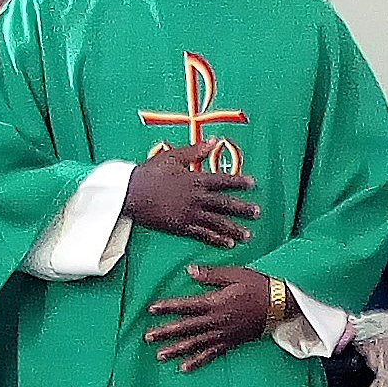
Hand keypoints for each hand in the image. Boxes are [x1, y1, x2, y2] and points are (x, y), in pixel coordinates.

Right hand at [123, 142, 259, 247]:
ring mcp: (189, 214)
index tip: (253, 184)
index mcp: (195, 179)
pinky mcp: (180, 227)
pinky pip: (202, 235)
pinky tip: (227, 244)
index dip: (239, 182)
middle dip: (242, 209)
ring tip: (247, 235)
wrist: (130, 193)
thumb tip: (213, 142)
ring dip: (233, 229)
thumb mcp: (172, 157)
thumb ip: (194, 151)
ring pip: (216, 223)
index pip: (222, 181)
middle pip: (224, 204)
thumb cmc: (149, 173)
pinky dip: (215, 240)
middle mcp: (196, 198)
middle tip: (257, 213)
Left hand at [145, 265, 276, 372]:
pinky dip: (197, 362)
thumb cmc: (257, 286)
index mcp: (215, 303)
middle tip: (147, 337)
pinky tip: (184, 368)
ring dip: (177, 350)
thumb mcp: (234, 274)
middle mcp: (216, 322)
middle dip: (165, 332)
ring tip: (160, 355)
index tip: (151, 309)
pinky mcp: (230, 343)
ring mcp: (223, 335)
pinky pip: (211, 355)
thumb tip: (189, 271)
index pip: (186, 306)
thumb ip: (210, 275)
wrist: (280, 305)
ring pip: (195, 344)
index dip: (167, 307)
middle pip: (186, 328)